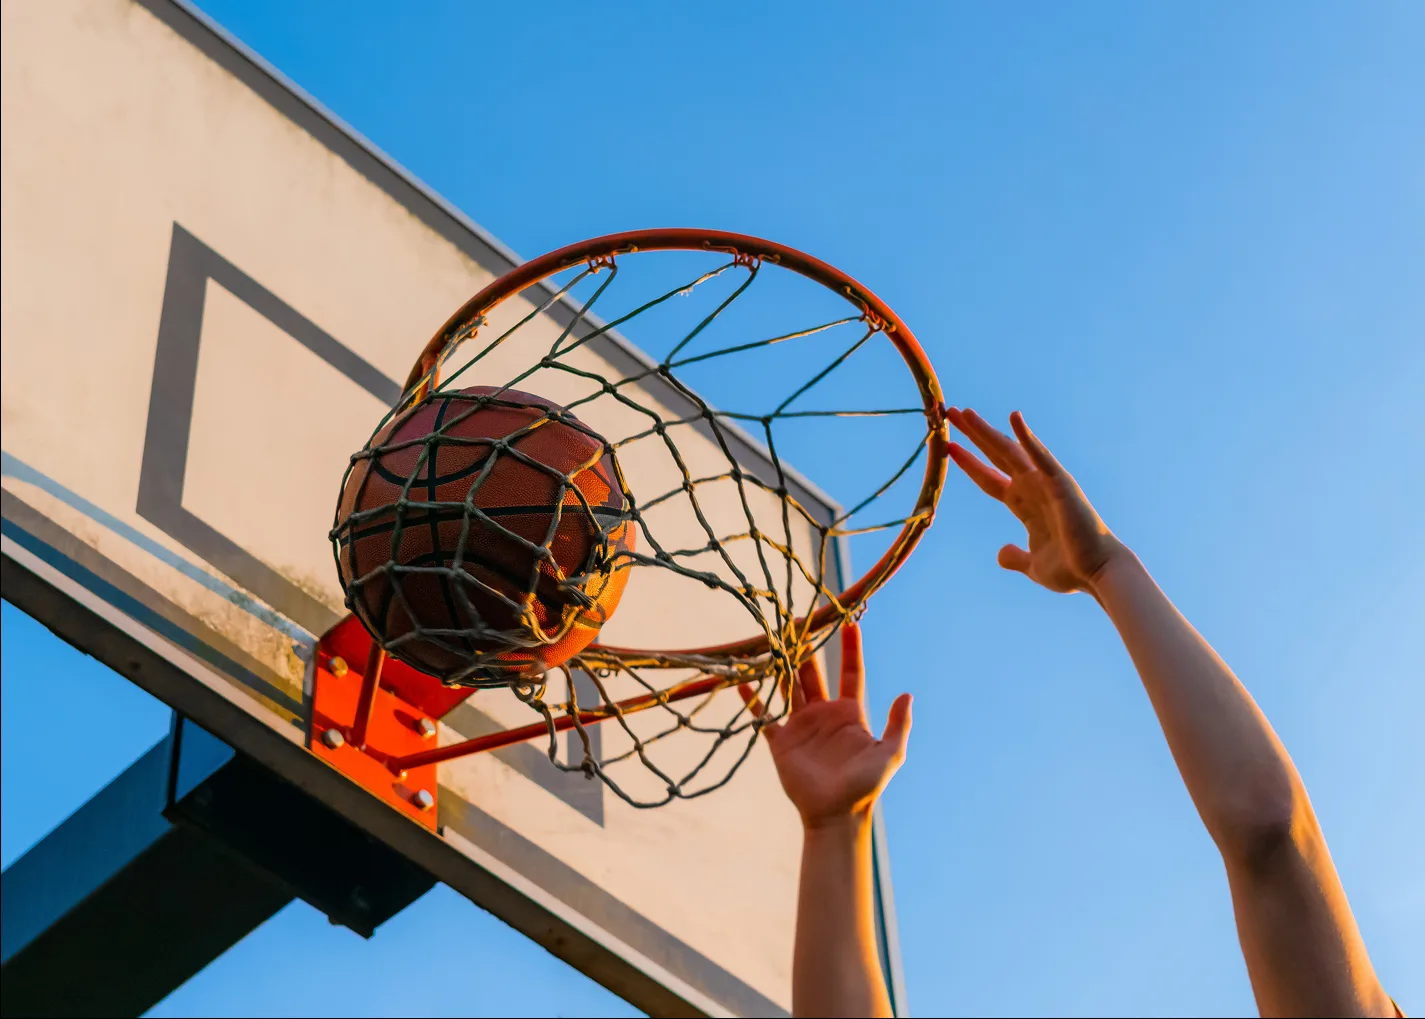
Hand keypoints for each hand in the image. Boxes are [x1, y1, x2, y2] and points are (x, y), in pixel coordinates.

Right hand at [741, 623, 911, 828]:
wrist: (836, 815)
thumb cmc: (865, 787)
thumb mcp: (889, 754)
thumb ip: (898, 725)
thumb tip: (906, 694)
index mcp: (849, 713)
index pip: (850, 672)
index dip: (850, 648)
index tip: (850, 622)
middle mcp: (823, 714)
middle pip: (814, 673)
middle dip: (807, 647)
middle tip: (799, 620)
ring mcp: (801, 726)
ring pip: (789, 686)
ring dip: (781, 664)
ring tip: (773, 639)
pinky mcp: (781, 741)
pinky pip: (763, 715)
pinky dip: (752, 699)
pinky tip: (742, 681)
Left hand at [946, 407, 1124, 594]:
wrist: (1096, 575)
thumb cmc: (1071, 569)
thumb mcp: (1033, 565)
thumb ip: (1015, 557)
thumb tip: (1002, 553)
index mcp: (1024, 504)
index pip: (989, 478)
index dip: (969, 463)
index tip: (948, 447)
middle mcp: (1032, 487)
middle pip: (995, 455)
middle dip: (973, 436)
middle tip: (950, 414)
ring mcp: (1045, 483)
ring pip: (1010, 450)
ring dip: (987, 431)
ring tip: (965, 413)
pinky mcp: (1060, 483)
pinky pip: (1041, 456)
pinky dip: (1027, 437)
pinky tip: (1013, 418)